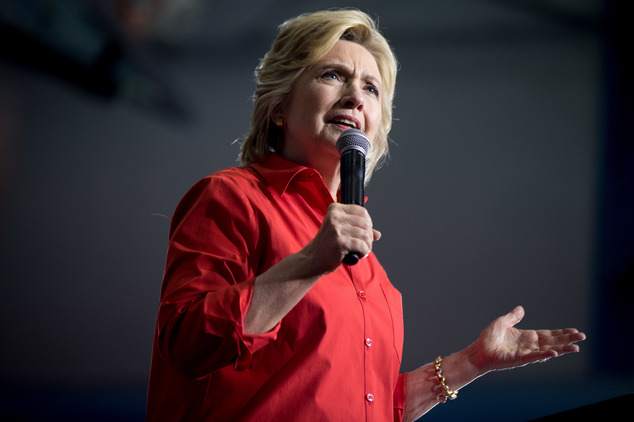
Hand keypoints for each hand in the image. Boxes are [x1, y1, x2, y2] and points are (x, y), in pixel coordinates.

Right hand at [301, 203, 380, 274]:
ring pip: (365, 235)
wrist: (313, 258)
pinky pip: (362, 245)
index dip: (368, 223)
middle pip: (366, 223)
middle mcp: (335, 216)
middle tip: (364, 245)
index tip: (365, 233)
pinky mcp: (339, 241)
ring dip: (367, 245)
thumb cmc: (328, 245)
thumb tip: (377, 234)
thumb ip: (358, 229)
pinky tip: (358, 255)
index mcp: (335, 209)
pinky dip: (364, 252)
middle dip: (369, 236)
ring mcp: (336, 228)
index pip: (362, 211)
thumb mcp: (341, 231)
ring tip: (361, 250)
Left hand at [470, 306, 585, 373]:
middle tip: (582, 337)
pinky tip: (555, 352)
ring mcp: (526, 353)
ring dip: (562, 349)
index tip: (574, 331)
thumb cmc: (488, 339)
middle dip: (567, 339)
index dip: (561, 333)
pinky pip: (534, 356)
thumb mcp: (501, 322)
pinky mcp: (519, 359)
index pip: (548, 334)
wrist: (478, 351)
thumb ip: (513, 317)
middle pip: (553, 342)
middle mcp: (529, 345)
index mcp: (526, 336)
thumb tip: (521, 308)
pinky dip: (544, 354)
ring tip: (576, 348)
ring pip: (548, 350)